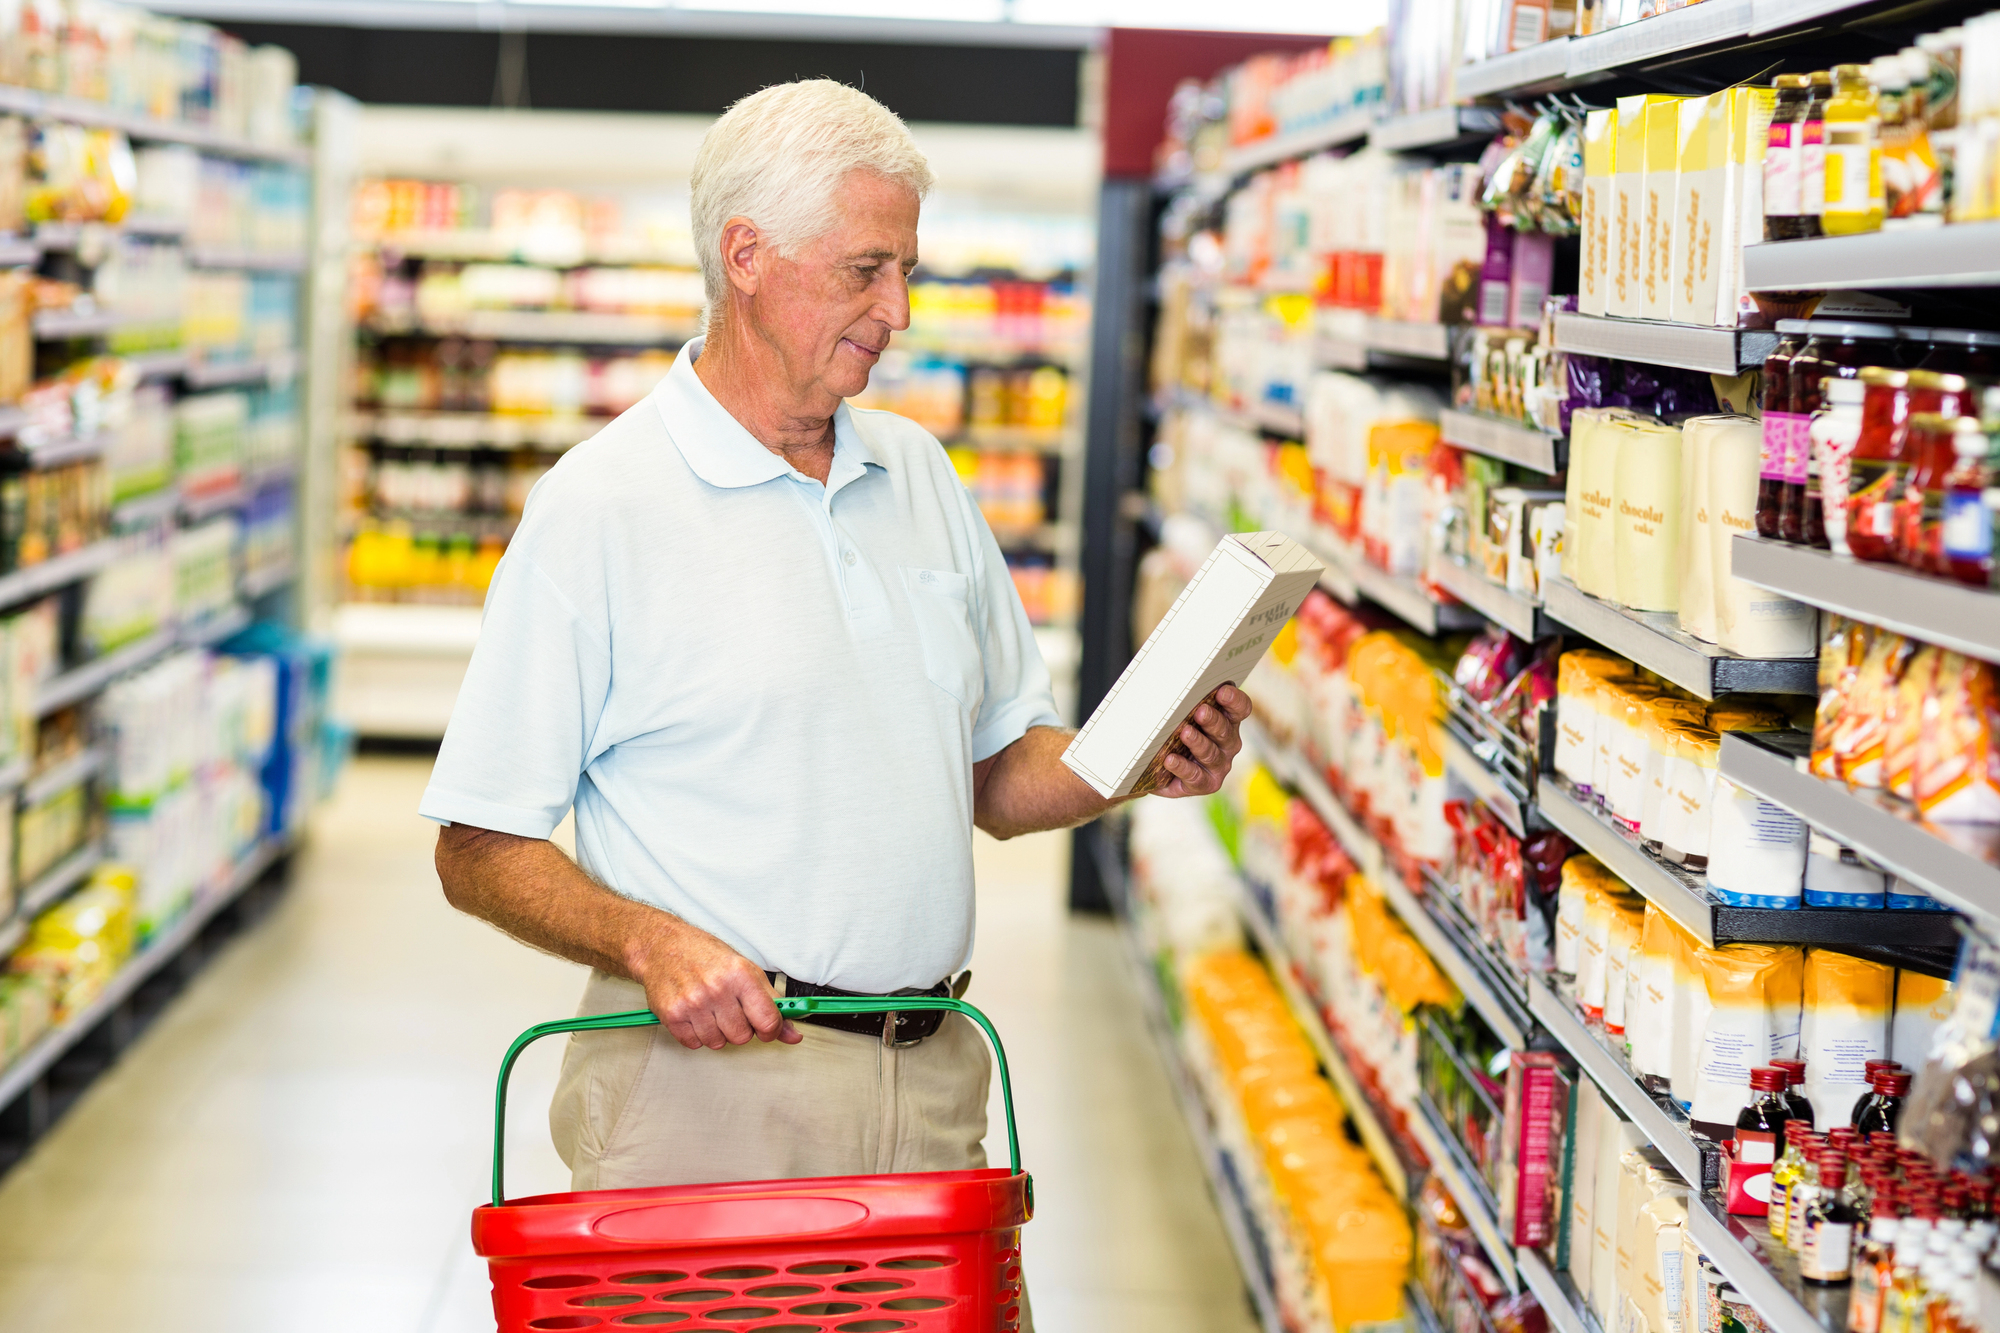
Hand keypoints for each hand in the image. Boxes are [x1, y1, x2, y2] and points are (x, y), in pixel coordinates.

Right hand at [631, 917, 802, 1050]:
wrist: (663, 946)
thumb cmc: (706, 955)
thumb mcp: (747, 970)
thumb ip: (772, 1003)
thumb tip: (793, 1034)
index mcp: (741, 975)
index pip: (768, 1021)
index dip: (771, 1030)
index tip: (767, 1027)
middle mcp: (717, 989)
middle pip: (742, 1037)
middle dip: (741, 1028)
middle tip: (731, 1010)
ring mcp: (693, 1003)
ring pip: (718, 1043)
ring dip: (717, 1032)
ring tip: (711, 1010)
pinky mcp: (672, 1015)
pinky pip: (694, 1044)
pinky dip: (697, 1034)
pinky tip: (695, 1014)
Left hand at [1151, 684, 1251, 798]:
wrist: (1158, 770)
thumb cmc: (1173, 735)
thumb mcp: (1179, 716)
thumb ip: (1183, 704)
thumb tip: (1165, 682)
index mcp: (1227, 722)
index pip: (1240, 709)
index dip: (1235, 700)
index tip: (1223, 691)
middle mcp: (1228, 744)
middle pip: (1225, 730)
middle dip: (1213, 720)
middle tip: (1200, 711)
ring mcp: (1218, 765)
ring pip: (1211, 753)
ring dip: (1197, 742)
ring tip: (1184, 733)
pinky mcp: (1205, 784)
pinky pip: (1195, 776)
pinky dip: (1182, 767)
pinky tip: (1170, 760)